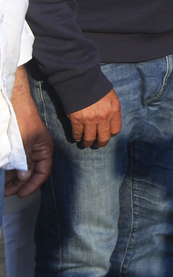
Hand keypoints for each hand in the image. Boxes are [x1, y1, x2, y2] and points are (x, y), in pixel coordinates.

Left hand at [6, 68, 50, 196]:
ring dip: (10, 178)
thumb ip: (25, 161)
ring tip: (1, 185)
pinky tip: (1, 174)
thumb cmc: (22, 120)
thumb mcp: (24, 142)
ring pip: (19, 168)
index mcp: (44, 148)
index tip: (20, 194)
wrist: (12, 102)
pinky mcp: (15, 145)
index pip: (42, 171)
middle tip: (6, 192)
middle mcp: (35, 150)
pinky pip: (12, 161)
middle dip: (18, 183)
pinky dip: (7, 168)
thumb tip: (25, 178)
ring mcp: (25, 147)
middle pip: (30, 172)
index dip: (32, 185)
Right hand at [68, 88, 121, 147]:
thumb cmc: (98, 87)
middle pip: (104, 137)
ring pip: (90, 138)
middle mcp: (104, 117)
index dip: (111, 134)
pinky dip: (77, 137)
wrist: (82, 80)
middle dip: (100, 143)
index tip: (107, 135)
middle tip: (97, 144)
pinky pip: (77, 133)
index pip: (115, 130)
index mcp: (114, 111)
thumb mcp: (111, 97)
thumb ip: (112, 110)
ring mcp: (90, 120)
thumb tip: (109, 121)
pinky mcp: (77, 120)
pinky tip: (77, 138)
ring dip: (88, 143)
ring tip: (86, 143)